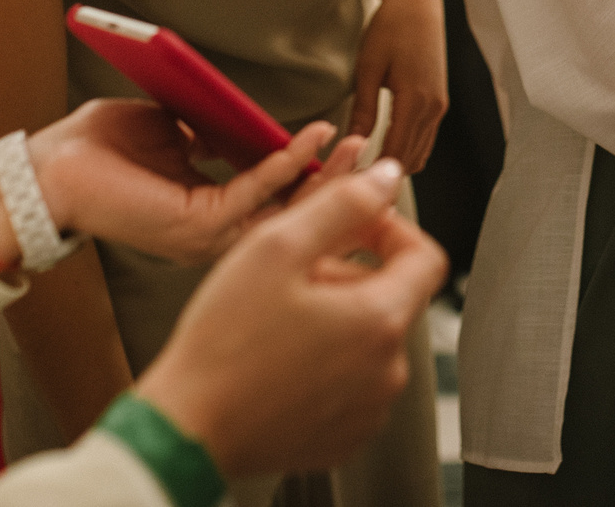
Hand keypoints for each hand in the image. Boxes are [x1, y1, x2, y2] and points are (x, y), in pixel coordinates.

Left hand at [0, 101, 344, 273]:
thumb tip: (239, 120)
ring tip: (353, 147)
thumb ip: (205, 132)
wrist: (48, 170)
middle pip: (289, 211)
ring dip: (321, 175)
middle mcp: (211, 230)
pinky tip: (307, 140)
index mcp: (204, 211)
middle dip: (333, 181)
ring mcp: (207, 233)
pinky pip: (255, 192)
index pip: (270, 197)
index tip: (336, 143)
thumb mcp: (167, 130)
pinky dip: (285, 163)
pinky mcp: (198, 224)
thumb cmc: (94, 151)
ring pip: (282, 207)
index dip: (307, 171)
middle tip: (366, 150)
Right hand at [137, 159, 445, 478]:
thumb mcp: (278, 247)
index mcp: (381, 321)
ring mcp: (369, 411)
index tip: (354, 226)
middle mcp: (388, 372)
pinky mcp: (345, 437)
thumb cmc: (224, 342)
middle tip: (290, 272)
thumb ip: (343, 202)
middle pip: (391, 298)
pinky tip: (279, 357)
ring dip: (336, 317)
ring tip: (278, 316)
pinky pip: (352, 382)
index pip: (426, 257)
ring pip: (369, 339)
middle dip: (349, 274)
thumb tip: (387, 176)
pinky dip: (326, 360)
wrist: (188, 430)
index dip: (391, 229)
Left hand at [350, 0, 446, 171]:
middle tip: (353, 183)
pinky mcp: (439, 100)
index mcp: (415, 101)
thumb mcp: (367, 68)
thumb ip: (364, 110)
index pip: (395, 154)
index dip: (373, 173)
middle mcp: (434, 108)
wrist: (418, 0)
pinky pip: (425, 137)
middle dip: (384, 175)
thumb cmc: (390, 27)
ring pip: (421, 152)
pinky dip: (407, 149)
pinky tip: (384, 149)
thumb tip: (353, 144)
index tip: (349, 184)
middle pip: (411, 160)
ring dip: (397, 165)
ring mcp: (440, 105)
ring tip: (364, 170)